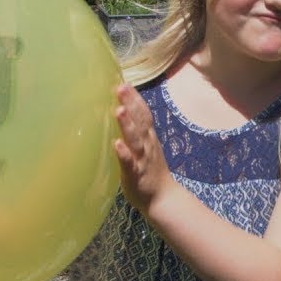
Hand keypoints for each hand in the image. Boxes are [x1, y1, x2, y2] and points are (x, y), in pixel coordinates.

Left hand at [112, 83, 174, 214]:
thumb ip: (136, 132)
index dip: (135, 98)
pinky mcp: (135, 174)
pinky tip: (117, 144)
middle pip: (140, 121)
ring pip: (136, 139)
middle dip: (131, 103)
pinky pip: (129, 162)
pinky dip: (124, 153)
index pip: (143, 113)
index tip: (125, 82)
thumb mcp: (146, 147)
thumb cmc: (149, 171)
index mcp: (148, 137)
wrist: (163, 198)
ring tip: (119, 110)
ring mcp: (142, 159)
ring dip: (127, 124)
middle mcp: (147, 145)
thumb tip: (121, 113)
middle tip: (120, 87)